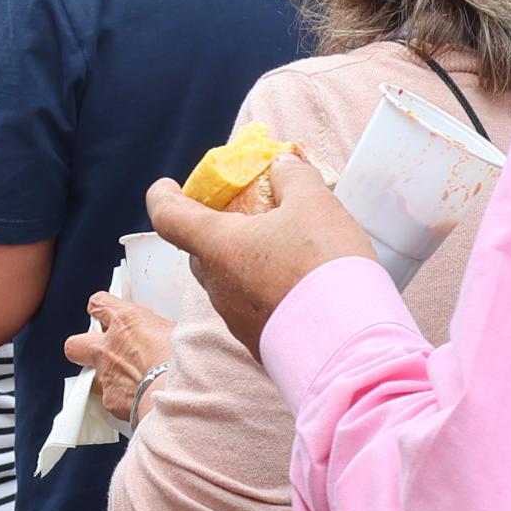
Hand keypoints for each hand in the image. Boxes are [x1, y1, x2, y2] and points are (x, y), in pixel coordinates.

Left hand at [65, 292, 174, 421]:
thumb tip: (174, 330)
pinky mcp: (111, 400)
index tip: (103, 311)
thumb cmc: (186, 357)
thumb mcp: (178, 329)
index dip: (99, 309)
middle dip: (83, 348)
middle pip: (75, 344)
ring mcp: (106, 375)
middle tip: (101, 351)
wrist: (182, 391)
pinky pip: (109, 399)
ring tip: (128, 383)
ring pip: (90, 376)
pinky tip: (138, 400)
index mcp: (126, 321)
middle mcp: (109, 347)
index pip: (99, 304)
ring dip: (105, 378)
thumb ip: (163, 328)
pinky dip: (120, 401)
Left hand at [144, 157, 371, 363]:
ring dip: (245, 264)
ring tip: (283, 252)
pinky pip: (252, 309)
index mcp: (217, 245)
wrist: (347, 343)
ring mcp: (236, 319)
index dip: (163, 197)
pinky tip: (298, 287)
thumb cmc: (322, 264)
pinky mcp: (259, 343)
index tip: (166, 187)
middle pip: (201, 252)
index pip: (169, 216)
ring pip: (228, 282)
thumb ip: (294, 177)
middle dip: (215, 231)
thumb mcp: (314, 204)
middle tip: (245, 217)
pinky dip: (265, 292)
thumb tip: (282, 166)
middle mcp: (217, 285)